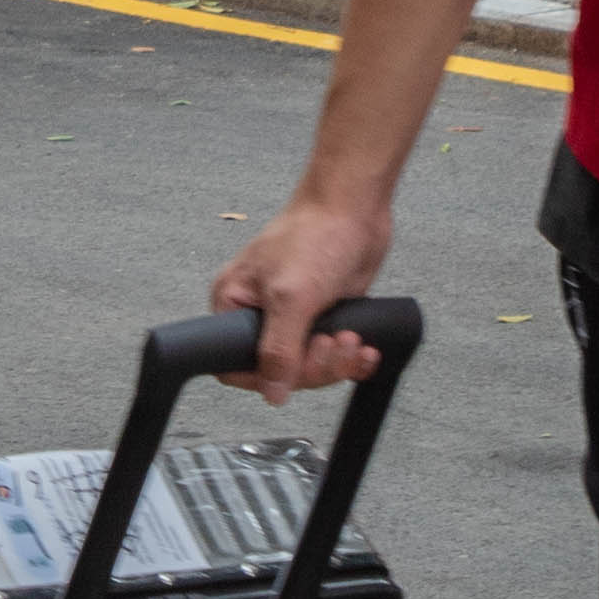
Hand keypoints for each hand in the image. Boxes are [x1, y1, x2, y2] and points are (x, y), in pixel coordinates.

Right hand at [201, 192, 397, 395]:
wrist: (355, 206)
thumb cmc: (315, 233)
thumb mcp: (291, 298)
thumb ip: (278, 351)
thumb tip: (272, 392)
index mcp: (234, 304)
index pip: (235, 364)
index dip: (267, 376)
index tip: (295, 371)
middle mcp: (260, 312)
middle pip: (279, 370)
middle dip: (313, 364)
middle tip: (332, 342)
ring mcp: (294, 316)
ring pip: (310, 366)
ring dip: (337, 361)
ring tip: (352, 338)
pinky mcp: (323, 314)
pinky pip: (334, 354)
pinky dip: (351, 357)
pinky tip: (364, 348)